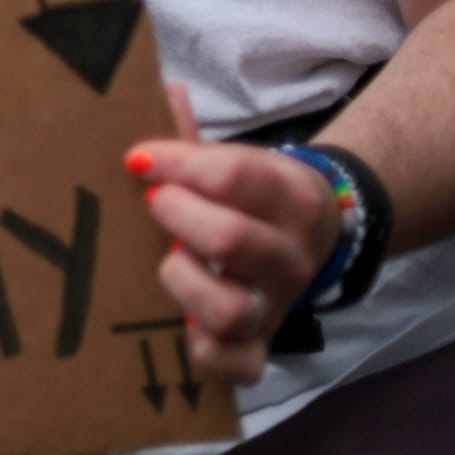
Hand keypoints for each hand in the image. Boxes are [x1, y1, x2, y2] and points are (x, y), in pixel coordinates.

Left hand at [128, 83, 341, 385]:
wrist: (316, 234)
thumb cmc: (252, 192)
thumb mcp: (233, 157)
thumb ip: (190, 133)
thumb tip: (160, 87)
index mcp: (290, 195)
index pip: (233, 175)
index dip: (176, 162)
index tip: (138, 158)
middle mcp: (292, 254)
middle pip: (230, 238)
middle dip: (177, 214)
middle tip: (154, 203)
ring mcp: (278, 303)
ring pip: (230, 308)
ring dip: (185, 281)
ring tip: (169, 259)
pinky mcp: (263, 343)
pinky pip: (239, 366)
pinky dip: (208, 352)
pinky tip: (184, 325)